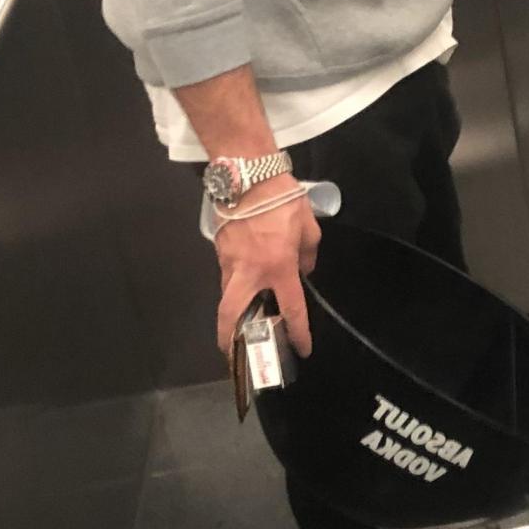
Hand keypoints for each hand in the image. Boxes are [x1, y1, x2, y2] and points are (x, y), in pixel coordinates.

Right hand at [213, 179, 320, 358]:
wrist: (248, 173)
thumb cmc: (282, 197)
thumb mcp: (308, 226)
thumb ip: (309, 254)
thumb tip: (304, 269)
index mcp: (278, 267)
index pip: (290, 309)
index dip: (298, 333)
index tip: (302, 349)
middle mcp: (249, 271)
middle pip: (231, 314)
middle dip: (230, 339)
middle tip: (234, 354)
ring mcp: (229, 261)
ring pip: (227, 295)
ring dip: (233, 312)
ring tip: (241, 325)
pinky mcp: (219, 250)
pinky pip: (227, 275)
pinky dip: (235, 285)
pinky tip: (244, 285)